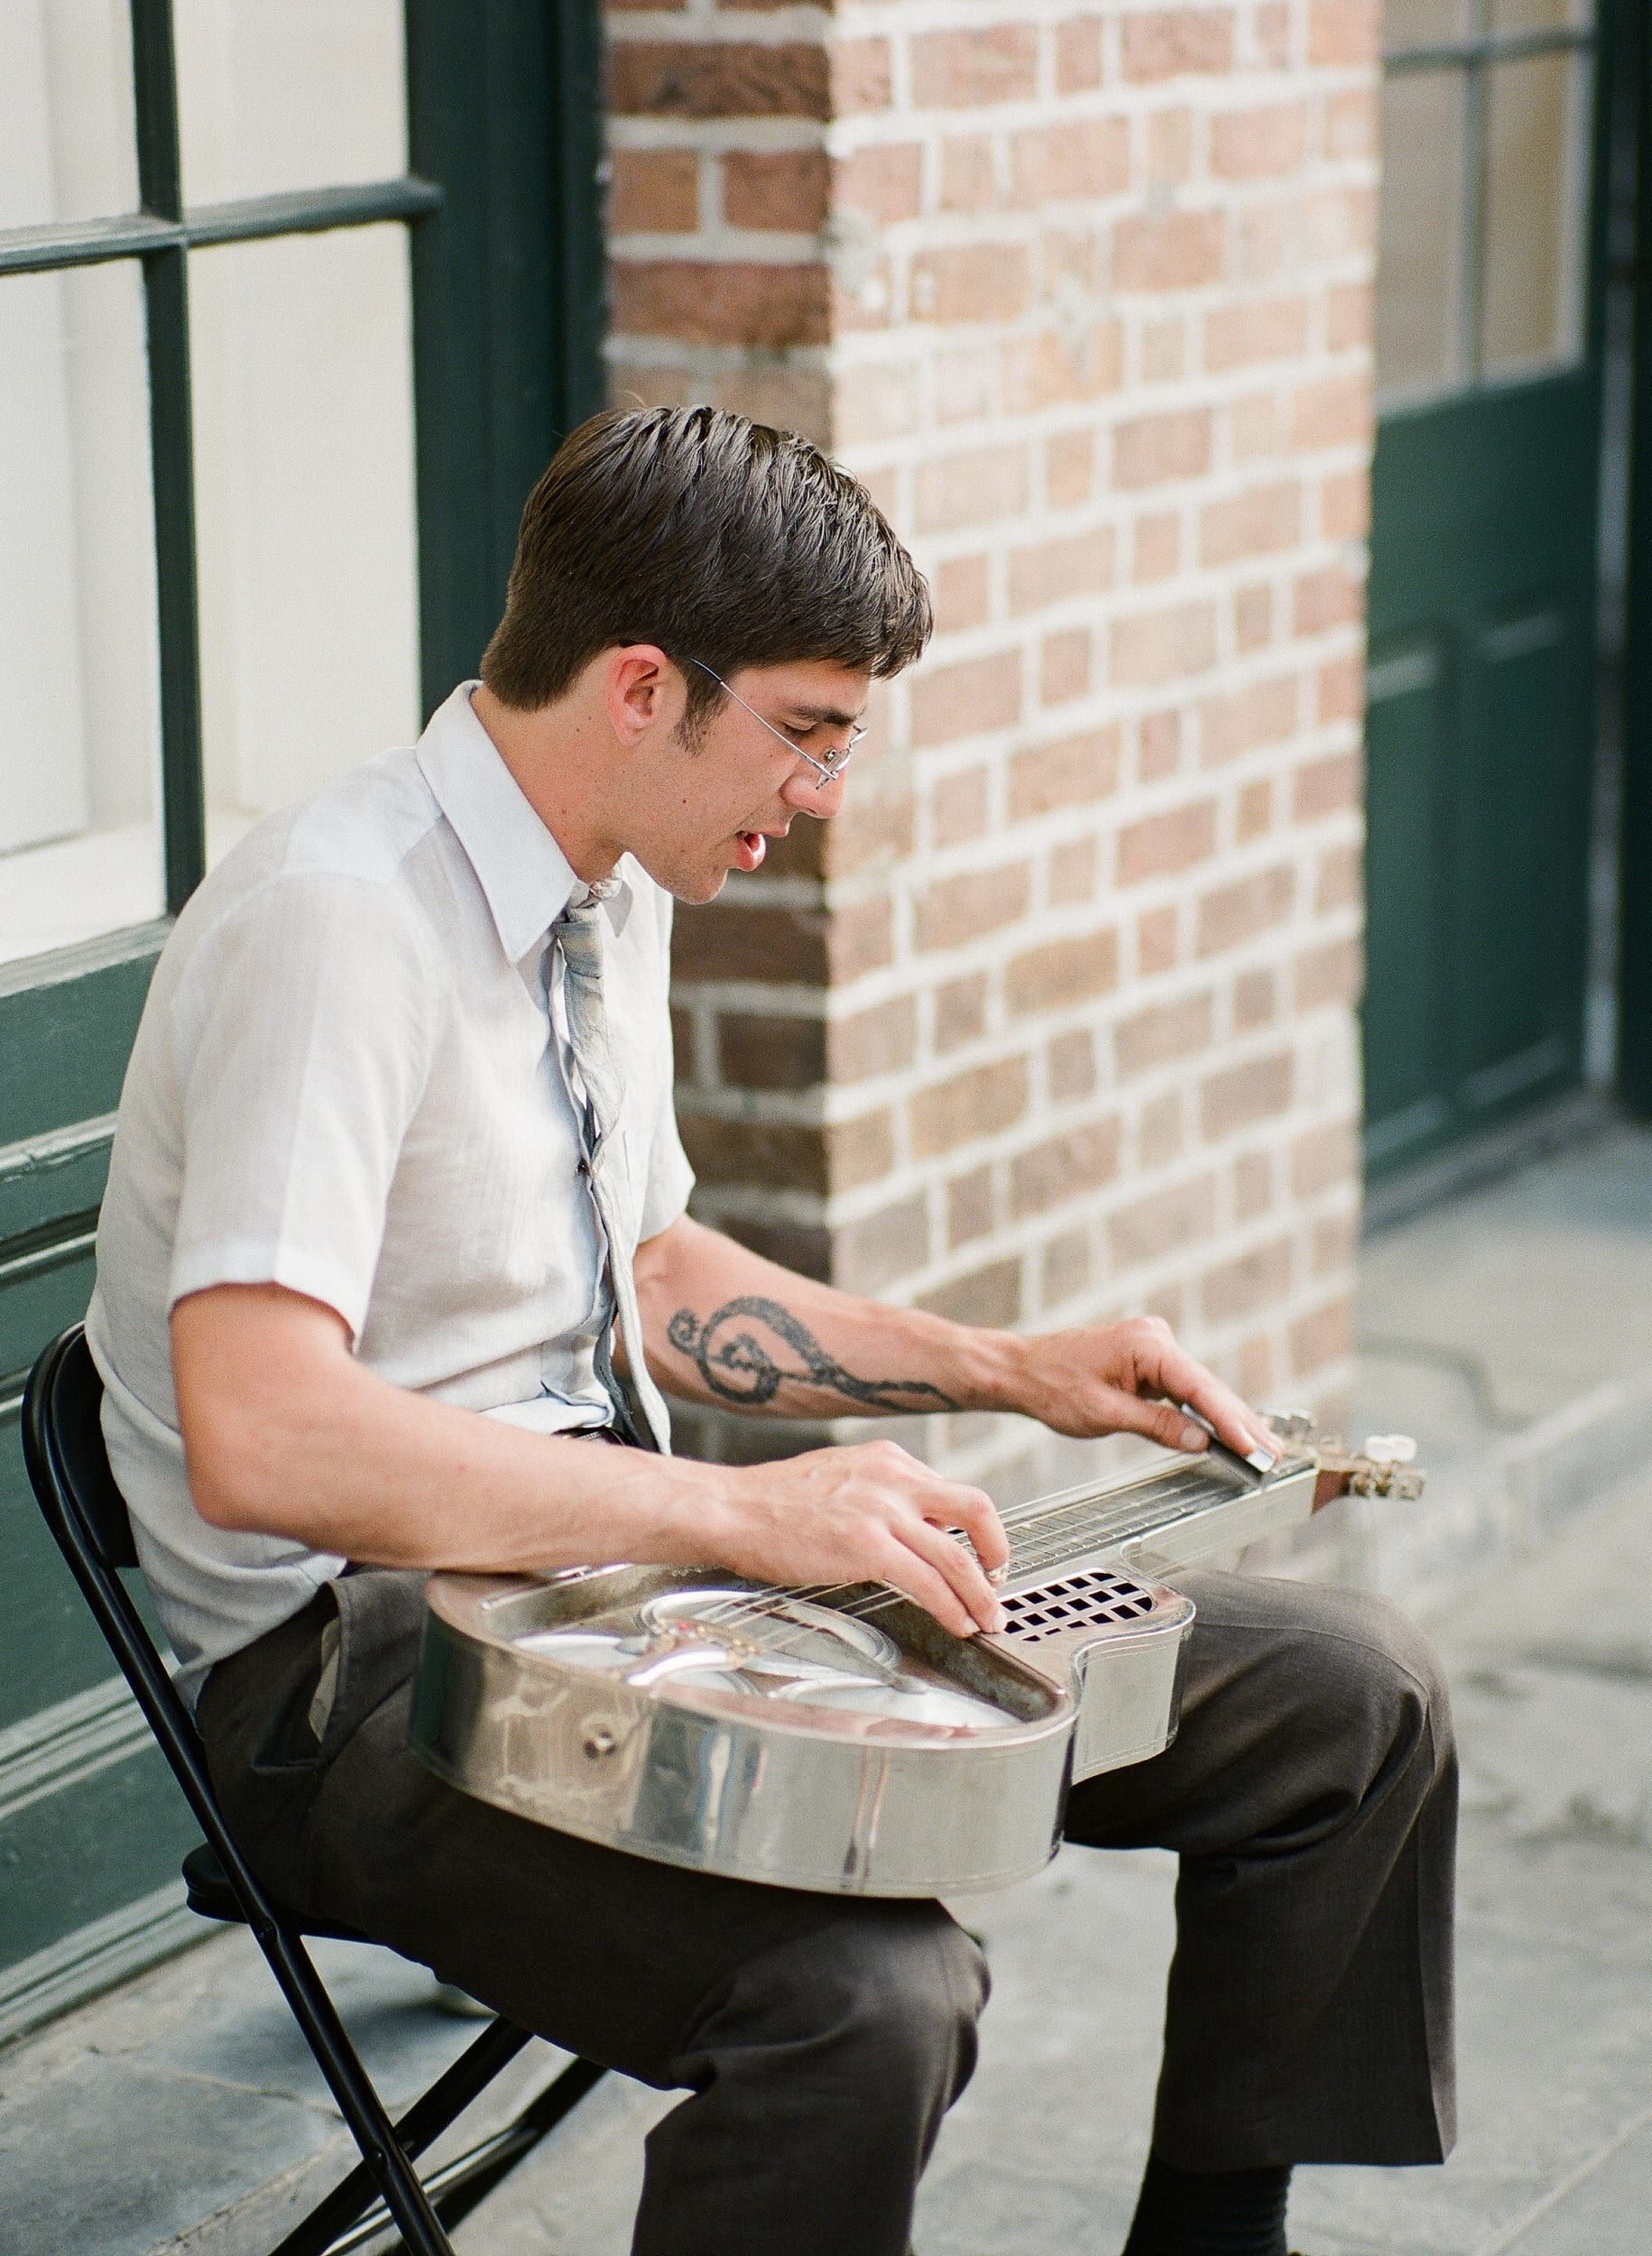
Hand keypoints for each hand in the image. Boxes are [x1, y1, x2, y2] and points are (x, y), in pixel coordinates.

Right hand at [711, 1440, 1007, 1638]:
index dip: (975, 1528)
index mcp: (887, 1461)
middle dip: (997, 1550)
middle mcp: (893, 1478)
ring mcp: (882, 1511)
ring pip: (956, 1555)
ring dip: (980, 1593)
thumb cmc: (770, 1502)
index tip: (981, 1551)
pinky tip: (958, 1622)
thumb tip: (906, 1527)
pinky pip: (928, 1582)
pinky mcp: (867, 1546)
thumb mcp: (837, 1478)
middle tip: (999, 1580)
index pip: (950, 1491)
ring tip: (987, 1617)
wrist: (731, 1508)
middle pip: (974, 1509)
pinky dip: (952, 1607)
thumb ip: (876, 1495)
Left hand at [1007, 1314, 1276, 1466]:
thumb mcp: (1105, 1414)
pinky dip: (1202, 1409)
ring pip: (1198, 1387)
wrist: (1022, 1370)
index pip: (1200, 1387)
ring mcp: (1152, 1345)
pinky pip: (1182, 1387)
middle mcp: (1155, 1337)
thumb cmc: (1053, 1386)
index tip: (1254, 1446)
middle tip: (1273, 1453)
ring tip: (1261, 1446)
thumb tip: (1201, 1440)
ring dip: (1226, 1417)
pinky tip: (1226, 1430)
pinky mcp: (1147, 1358)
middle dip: (1240, 1421)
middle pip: (1206, 1386)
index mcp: (1147, 1345)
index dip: (1230, 1420)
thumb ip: (1157, 1426)